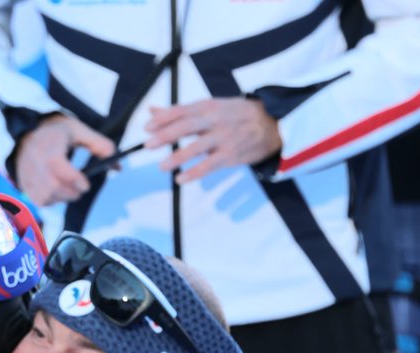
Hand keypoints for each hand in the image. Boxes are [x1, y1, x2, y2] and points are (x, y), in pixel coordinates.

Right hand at [14, 114, 115, 205]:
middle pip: (52, 186)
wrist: (27, 131)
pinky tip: (57, 192)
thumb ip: (99, 145)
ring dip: (62, 198)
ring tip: (69, 190)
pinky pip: (37, 200)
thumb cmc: (56, 131)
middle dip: (71, 193)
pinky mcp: (23, 182)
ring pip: (45, 196)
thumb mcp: (79, 130)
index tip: (86, 184)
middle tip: (80, 189)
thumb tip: (117, 166)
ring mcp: (27, 173)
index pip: (58, 166)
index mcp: (49, 145)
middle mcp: (34, 160)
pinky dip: (51, 201)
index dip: (74, 179)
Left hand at [144, 98, 280, 182]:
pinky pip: (210, 166)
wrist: (272, 124)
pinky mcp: (231, 155)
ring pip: (198, 148)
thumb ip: (180, 112)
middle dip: (166, 135)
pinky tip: (181, 179)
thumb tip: (152, 110)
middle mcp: (215, 120)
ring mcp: (224, 138)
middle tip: (148, 144)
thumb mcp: (211, 107)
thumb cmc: (235, 115)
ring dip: (178, 157)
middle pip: (187, 126)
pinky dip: (194, 173)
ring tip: (162, 166)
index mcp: (208, 105)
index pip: (182, 110)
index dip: (163, 118)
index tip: (147, 127)